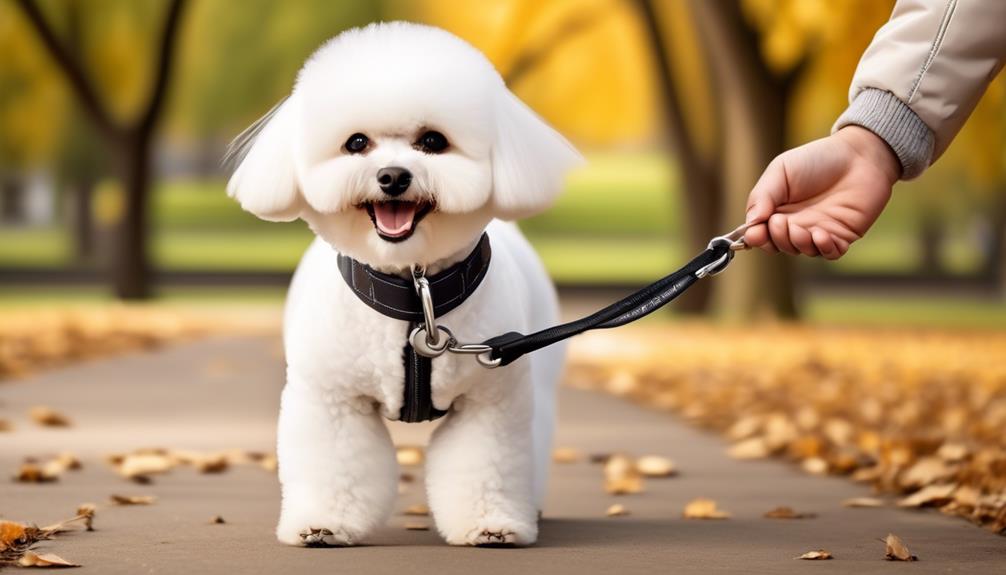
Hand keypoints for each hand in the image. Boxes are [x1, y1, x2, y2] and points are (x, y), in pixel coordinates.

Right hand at [743, 126, 900, 258]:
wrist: (859, 154)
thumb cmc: (818, 159)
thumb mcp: (781, 170)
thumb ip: (762, 195)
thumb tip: (750, 223)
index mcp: (777, 209)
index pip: (761, 233)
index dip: (756, 237)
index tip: (755, 233)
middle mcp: (796, 223)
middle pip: (779, 245)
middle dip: (776, 238)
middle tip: (780, 221)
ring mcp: (819, 230)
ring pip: (803, 251)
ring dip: (798, 244)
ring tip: (799, 229)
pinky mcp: (842, 235)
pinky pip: (830, 253)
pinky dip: (823, 249)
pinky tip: (820, 235)